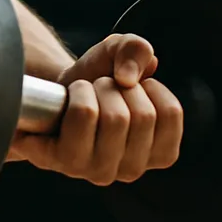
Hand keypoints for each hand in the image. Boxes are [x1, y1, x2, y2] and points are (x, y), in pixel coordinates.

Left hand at [8, 34, 183, 184]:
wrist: (51, 93)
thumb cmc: (94, 77)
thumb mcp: (120, 52)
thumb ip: (137, 49)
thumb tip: (127, 77)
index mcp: (159, 152)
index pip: (170, 113)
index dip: (145, 86)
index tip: (128, 87)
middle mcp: (133, 169)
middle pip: (142, 115)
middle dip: (116, 86)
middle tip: (98, 89)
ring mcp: (101, 171)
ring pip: (113, 116)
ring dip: (94, 89)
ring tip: (82, 94)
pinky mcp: (68, 163)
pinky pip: (83, 115)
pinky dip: (77, 93)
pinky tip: (65, 103)